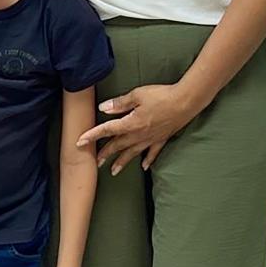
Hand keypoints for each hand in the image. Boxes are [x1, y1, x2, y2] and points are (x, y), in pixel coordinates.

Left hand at [75, 83, 204, 175]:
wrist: (185, 102)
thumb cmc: (161, 96)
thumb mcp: (137, 95)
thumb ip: (120, 103)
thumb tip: (103, 108)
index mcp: (131, 123)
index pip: (107, 130)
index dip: (92, 136)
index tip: (80, 142)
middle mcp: (139, 134)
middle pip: (118, 145)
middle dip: (105, 154)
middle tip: (95, 162)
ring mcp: (151, 139)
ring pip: (133, 153)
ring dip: (122, 162)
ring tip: (113, 171)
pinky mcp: (162, 139)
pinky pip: (153, 153)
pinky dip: (148, 160)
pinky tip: (144, 167)